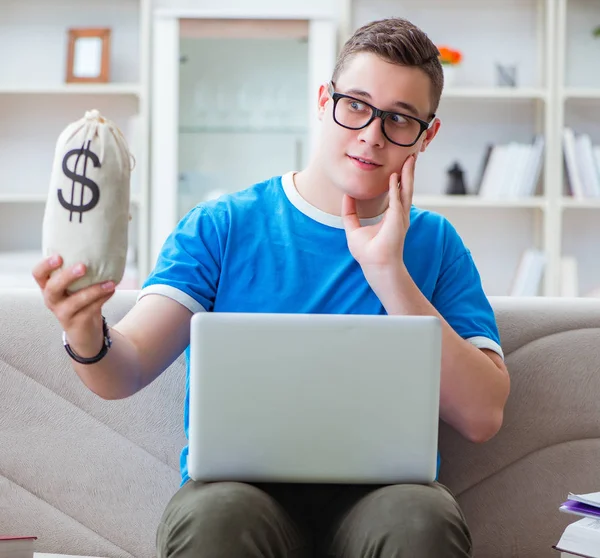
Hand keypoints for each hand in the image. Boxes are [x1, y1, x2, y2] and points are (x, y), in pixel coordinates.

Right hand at [32, 255, 115, 357]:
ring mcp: (63, 313)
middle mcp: (52, 300)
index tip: (59, 256)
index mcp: (48, 286)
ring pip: (75, 301)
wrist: (84, 330)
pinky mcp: (76, 323)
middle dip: (67, 276)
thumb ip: (81, 272)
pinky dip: (102, 299)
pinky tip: (112, 290)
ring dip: (94, 290)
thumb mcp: (76, 286)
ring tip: (110, 283)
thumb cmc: (80, 300)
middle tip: (83, 266)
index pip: (38, 274)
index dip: (45, 265)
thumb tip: (102, 249)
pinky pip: (90, 310)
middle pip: (52, 288)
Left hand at [342, 154, 414, 270]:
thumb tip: (346, 196)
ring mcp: (400, 217)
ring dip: (408, 174)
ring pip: (406, 190)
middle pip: (405, 187)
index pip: (397, 192)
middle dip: (408, 171)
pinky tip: (394, 176)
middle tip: (410, 155)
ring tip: (410, 159)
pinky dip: (395, 188)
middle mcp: (399, 214)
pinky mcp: (396, 221)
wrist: (376, 266)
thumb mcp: (353, 228)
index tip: (399, 165)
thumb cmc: (368, 252)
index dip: (399, 179)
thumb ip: (349, 213)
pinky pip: (396, 201)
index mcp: (392, 215)